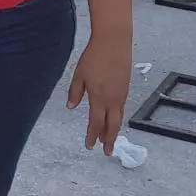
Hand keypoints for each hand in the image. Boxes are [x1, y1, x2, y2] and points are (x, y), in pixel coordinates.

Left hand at [67, 32, 131, 154]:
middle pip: (112, 125)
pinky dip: (116, 118)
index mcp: (99, 97)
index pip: (96, 122)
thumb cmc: (94, 57)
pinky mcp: (125, 88)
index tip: (89, 146)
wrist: (114, 43)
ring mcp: (121, 94)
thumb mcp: (79, 75)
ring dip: (113, 129)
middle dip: (109, 139)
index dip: (92, 135)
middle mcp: (113, 99)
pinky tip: (112, 119)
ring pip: (118, 117)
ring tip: (108, 139)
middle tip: (107, 152)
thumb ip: (75, 92)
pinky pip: (121, 108)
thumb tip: (71, 107)